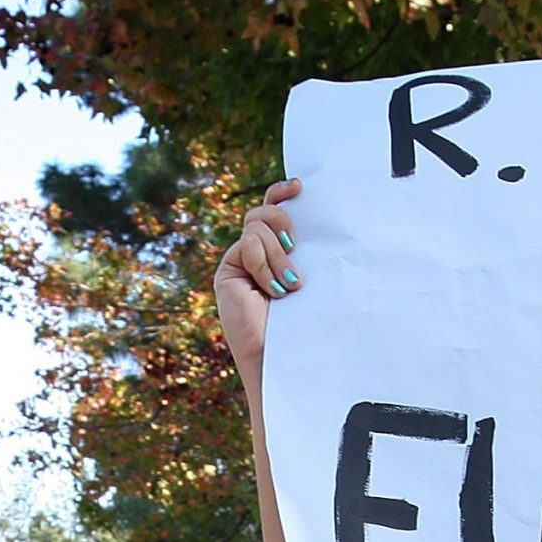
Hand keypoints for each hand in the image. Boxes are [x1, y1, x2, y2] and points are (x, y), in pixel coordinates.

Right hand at [212, 178, 303, 389]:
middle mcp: (260, 254)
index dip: (282, 193)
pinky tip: (273, 291)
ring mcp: (242, 262)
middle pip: (263, 211)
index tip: (299, 186)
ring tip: (291, 285)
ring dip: (277, 254)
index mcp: (282, 251)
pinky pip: (246, 244)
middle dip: (281, 219)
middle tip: (294, 244)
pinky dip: (264, 264)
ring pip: (256, 227)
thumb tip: (312, 216)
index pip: (277, 210)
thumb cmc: (309, 321)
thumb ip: (306, 249)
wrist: (287, 355)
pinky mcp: (228, 272)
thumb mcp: (313, 277)